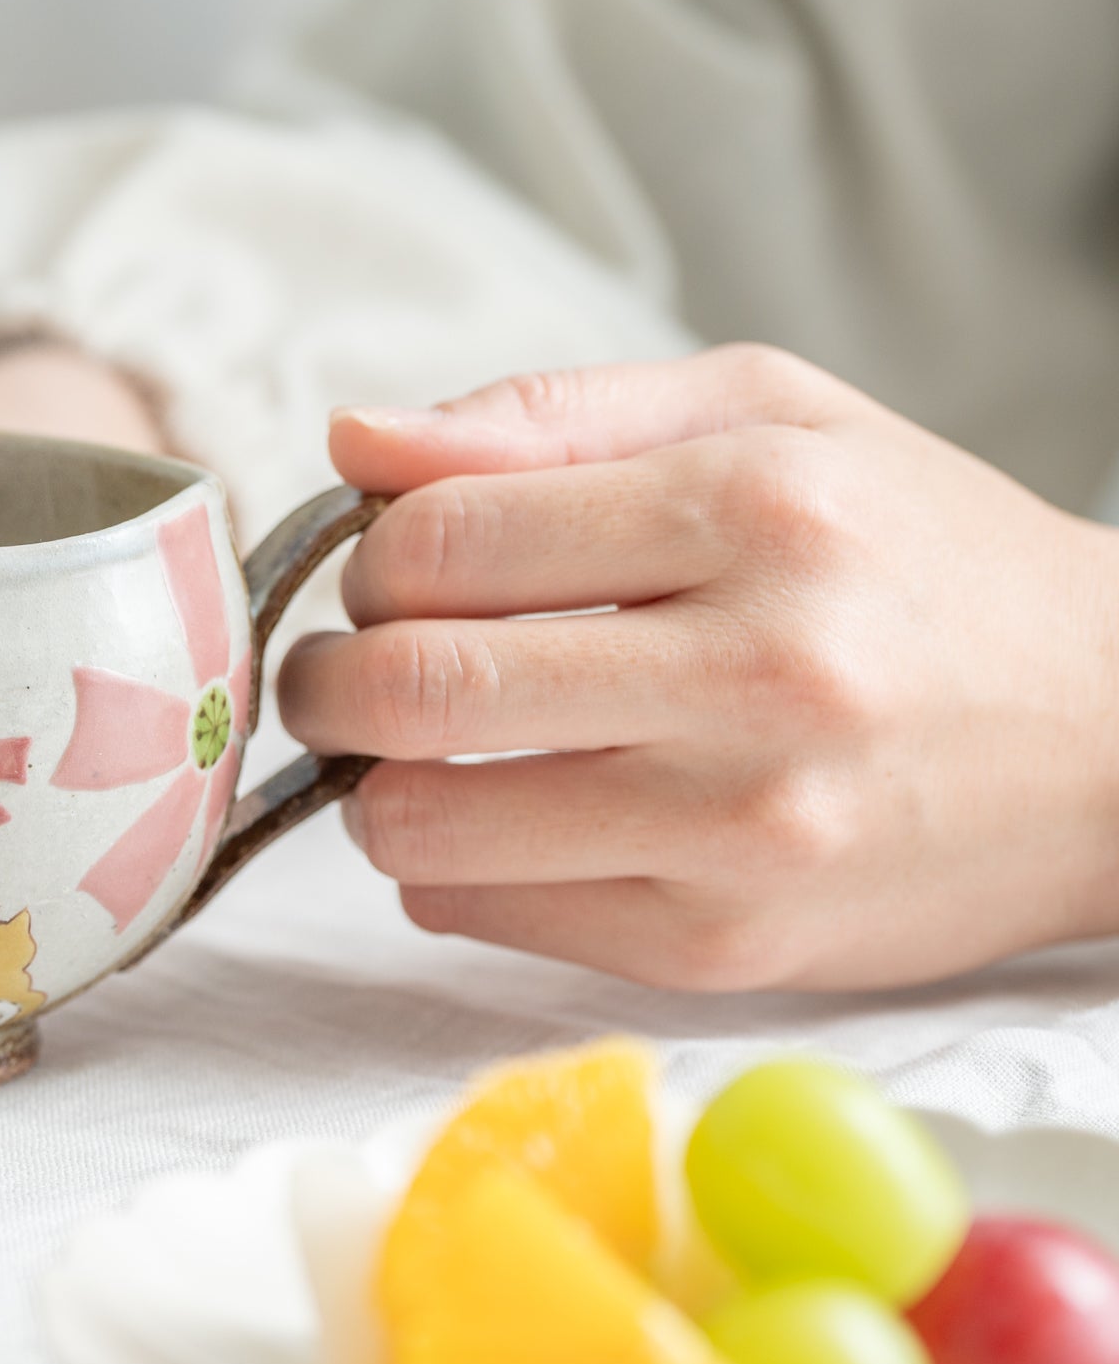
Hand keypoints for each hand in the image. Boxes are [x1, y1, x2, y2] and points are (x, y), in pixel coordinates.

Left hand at [280, 345, 1118, 990]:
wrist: (1118, 737)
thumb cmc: (921, 558)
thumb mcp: (764, 419)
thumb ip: (547, 417)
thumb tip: (353, 443)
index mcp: (754, 509)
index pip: (436, 543)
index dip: (367, 560)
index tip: (386, 574)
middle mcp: (753, 675)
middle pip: (410, 691)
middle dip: (325, 685)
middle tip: (341, 675)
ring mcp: (740, 830)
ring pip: (422, 829)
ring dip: (373, 790)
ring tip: (422, 753)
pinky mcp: (726, 946)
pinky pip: (486, 915)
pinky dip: (450, 869)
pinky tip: (510, 819)